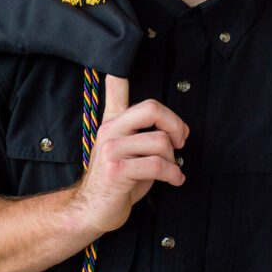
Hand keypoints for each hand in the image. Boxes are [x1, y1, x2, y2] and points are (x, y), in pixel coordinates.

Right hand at [71, 74, 188, 238]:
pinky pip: (157, 165)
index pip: (115, 88)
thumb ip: (144, 135)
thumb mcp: (130, 153)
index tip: (122, 60)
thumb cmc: (116, 183)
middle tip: (181, 140)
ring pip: (160, 141)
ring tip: (171, 169)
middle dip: (176, 124)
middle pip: (152, 108)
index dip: (119, 71)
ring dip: (173, 159)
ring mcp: (112, 149)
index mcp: (113, 122)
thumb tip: (177, 130)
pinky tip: (175, 179)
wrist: (91, 211)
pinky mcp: (117, 169)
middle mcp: (111, 130)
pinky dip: (173, 174)